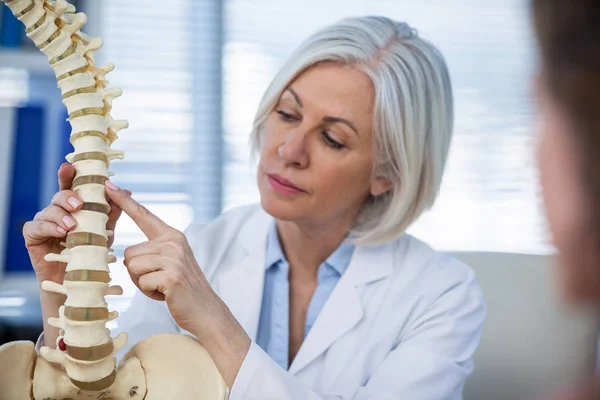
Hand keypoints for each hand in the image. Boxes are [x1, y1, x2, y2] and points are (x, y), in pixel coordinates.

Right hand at [23, 163, 125, 283]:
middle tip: (80, 205)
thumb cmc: (90, 252)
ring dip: (61, 215)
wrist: (77, 279)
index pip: (70, 186)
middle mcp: (57, 210)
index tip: (70, 167)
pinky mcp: (32, 236)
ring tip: (72, 225)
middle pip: (59, 195)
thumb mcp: (104, 231)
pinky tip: (59, 232)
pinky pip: (36, 226)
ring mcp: (44, 222)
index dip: (68, 175)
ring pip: (49, 210)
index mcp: (73, 206)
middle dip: (69, 197)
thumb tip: (127, 191)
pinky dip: (48, 227)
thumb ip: (112, 212)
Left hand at [105, 181, 250, 386]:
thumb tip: (127, 251)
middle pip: (129, 252)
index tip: (109, 186)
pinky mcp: (170, 276)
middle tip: (158, 281)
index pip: (144, 215)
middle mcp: (173, 242)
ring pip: (132, 267)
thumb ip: (154, 250)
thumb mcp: (171, 261)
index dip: (125, 201)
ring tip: (161, 287)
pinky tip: (165, 294)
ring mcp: (173, 258)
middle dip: (137, 272)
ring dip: (141, 282)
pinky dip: (149, 292)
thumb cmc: (182, 288)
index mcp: (172, 236)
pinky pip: (141, 281)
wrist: (205, 309)